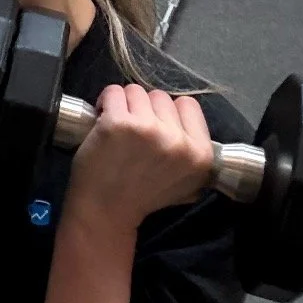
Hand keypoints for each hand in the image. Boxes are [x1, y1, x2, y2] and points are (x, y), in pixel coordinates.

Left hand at [67, 85, 214, 232]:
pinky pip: (113, 92)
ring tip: (118, 129)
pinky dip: (104, 102)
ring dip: (124, 104)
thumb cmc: (142, 195)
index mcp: (200, 154)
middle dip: (145, 110)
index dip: (168, 113)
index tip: (154, 127)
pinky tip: (102, 121)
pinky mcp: (119, 123)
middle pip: (161, 96)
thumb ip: (191, 150)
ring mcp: (148, 130)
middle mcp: (178, 140)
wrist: (106, 211)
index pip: (189, 105)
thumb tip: (186, 117)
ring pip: (137, 91)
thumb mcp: (187, 180)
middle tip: (133, 133)